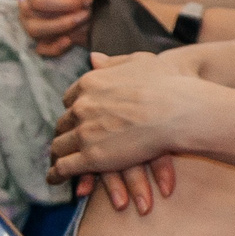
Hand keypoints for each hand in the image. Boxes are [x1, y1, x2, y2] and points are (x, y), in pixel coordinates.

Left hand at [49, 50, 213, 212]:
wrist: (178, 112)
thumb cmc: (168, 84)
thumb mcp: (141, 61)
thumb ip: (113, 62)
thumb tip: (93, 57)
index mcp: (90, 83)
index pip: (70, 99)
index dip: (75, 109)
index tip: (78, 117)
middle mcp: (81, 107)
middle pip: (63, 122)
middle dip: (66, 131)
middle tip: (68, 140)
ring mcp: (84, 133)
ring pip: (59, 146)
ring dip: (58, 154)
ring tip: (56, 161)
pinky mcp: (91, 158)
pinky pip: (64, 168)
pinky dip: (56, 175)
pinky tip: (55, 178)